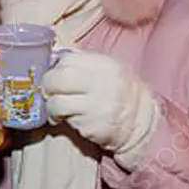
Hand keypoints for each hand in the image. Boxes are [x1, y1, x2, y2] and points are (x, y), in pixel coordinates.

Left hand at [42, 51, 158, 164]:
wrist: (140, 120)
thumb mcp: (106, 69)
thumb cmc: (116, 90)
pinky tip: (72, 118)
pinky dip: (65, 120)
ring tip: (57, 109)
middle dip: (48, 85)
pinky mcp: (91, 127)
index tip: (56, 74)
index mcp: (103, 65)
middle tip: (49, 91)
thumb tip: (53, 62)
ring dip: (51, 107)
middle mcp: (100, 84)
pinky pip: (67, 121)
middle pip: (58, 79)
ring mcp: (96, 107)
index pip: (67, 60)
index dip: (56, 68)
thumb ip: (82, 63)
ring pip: (57, 104)